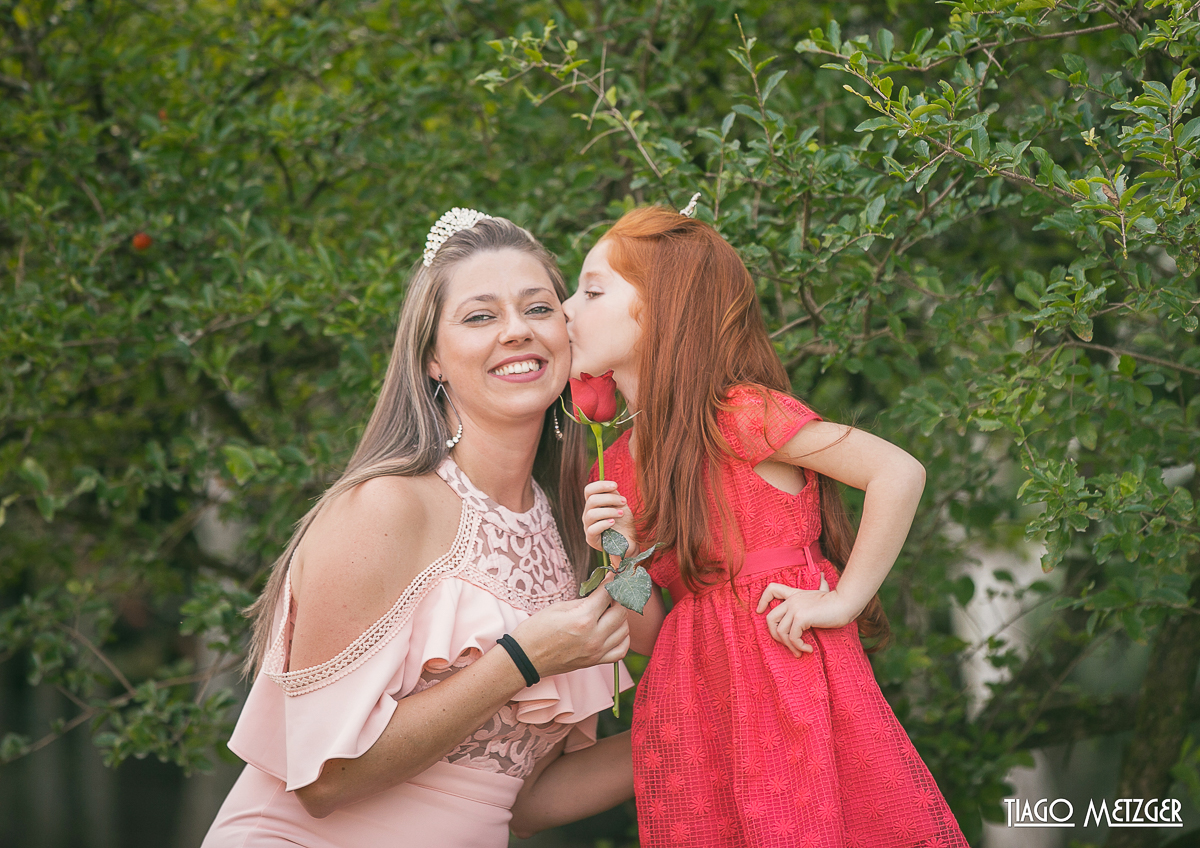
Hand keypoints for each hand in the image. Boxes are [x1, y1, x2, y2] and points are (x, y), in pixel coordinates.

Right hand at [510, 580, 629, 676]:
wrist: (524, 659)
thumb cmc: (536, 631)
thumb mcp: (557, 608)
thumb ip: (583, 601)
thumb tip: (600, 595)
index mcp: (583, 619)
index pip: (607, 594)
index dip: (612, 581)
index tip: (613, 575)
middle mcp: (594, 637)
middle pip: (621, 612)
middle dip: (619, 599)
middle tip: (610, 593)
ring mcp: (596, 652)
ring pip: (624, 631)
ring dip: (621, 618)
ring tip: (609, 611)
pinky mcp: (595, 662)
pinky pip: (621, 651)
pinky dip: (622, 639)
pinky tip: (614, 630)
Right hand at [582, 480, 636, 554]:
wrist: (629, 541)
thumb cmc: (624, 522)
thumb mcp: (620, 505)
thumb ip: (614, 495)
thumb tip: (612, 486)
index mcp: (593, 504)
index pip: (589, 490)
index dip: (600, 485)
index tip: (616, 485)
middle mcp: (587, 514)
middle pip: (591, 500)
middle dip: (610, 498)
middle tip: (624, 501)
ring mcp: (587, 526)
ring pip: (591, 514)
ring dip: (609, 511)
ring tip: (622, 514)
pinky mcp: (591, 539)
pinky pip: (592, 529)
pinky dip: (603, 524)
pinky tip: (613, 522)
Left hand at [755, 576, 851, 657]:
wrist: (844, 604)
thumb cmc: (835, 601)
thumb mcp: (823, 592)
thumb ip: (821, 585)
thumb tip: (823, 575)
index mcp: (794, 594)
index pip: (771, 589)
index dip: (762, 600)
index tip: (759, 611)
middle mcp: (791, 601)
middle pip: (770, 618)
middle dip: (775, 636)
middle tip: (789, 645)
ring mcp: (794, 608)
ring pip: (780, 631)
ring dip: (789, 646)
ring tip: (800, 651)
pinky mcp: (800, 617)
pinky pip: (792, 637)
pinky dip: (799, 646)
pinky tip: (808, 649)